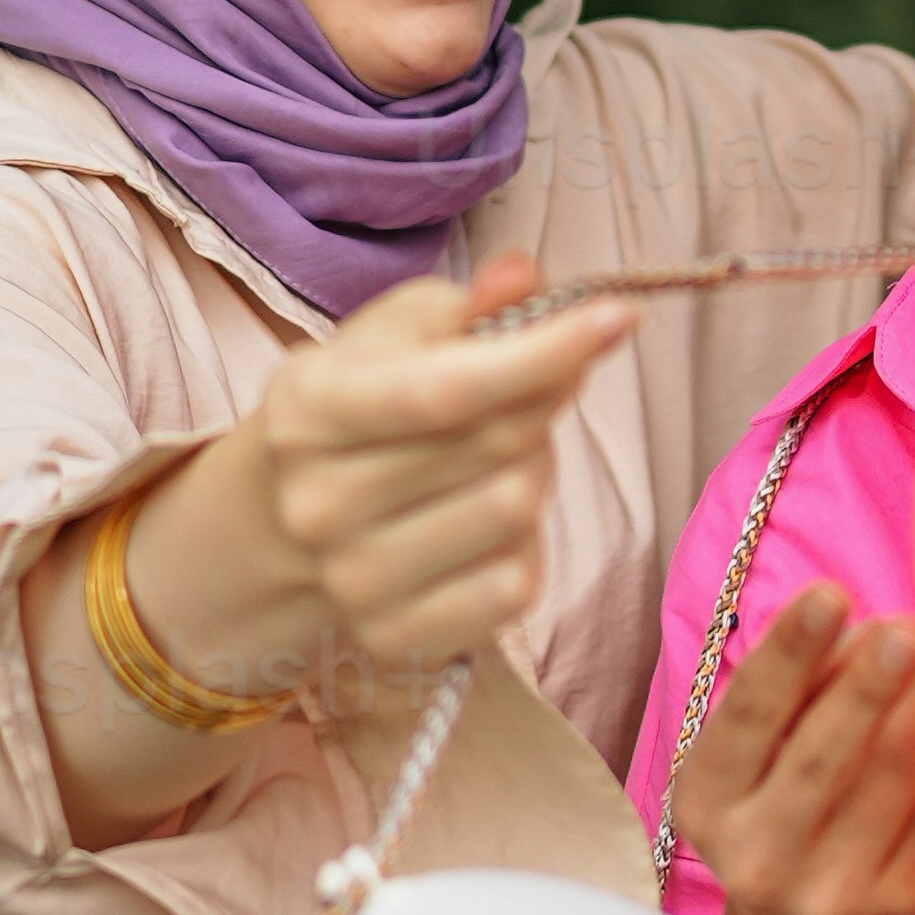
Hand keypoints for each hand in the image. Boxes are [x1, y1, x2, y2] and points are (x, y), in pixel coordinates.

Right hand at [34, 252, 635, 838]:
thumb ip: (469, 305)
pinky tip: (485, 525)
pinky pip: (516, 584)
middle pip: (497, 446)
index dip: (540, 354)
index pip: (443, 390)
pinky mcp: (394, 636)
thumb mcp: (403, 331)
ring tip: (497, 459)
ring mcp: (351, 579)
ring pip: (515, 509)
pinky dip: (525, 545)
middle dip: (541, 402)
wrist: (298, 508)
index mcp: (309, 408)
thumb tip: (522, 278)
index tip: (616, 317)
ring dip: (534, 471)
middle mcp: (316, 502)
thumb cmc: (371, 398)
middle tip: (532, 388)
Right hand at [667, 581, 914, 914]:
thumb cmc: (791, 817)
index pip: (748, 716)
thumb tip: (874, 626)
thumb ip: (803, 692)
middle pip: (825, 751)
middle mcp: (759, 858)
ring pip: (893, 772)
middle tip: (907, 624)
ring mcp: (833, 893)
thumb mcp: (762, 763)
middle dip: (869, 679)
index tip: (829, 592)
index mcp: (710, 806)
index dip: (790, 651)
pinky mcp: (904, 906)